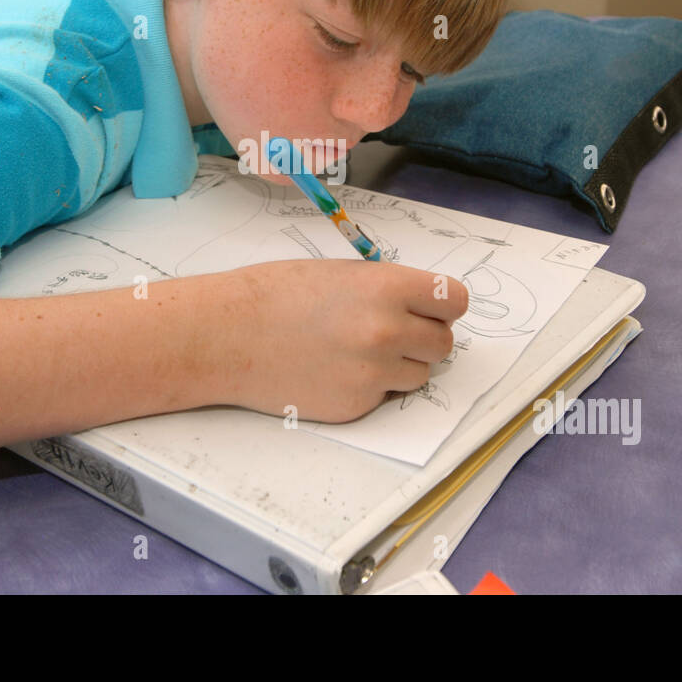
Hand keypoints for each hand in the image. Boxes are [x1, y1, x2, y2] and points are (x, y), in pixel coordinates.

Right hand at [215, 260, 468, 423]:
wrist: (227, 335)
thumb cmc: (275, 294)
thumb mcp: (340, 274)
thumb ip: (387, 290)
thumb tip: (422, 310)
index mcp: (388, 289)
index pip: (455, 301)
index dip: (442, 307)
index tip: (429, 310)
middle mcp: (388, 332)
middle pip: (444, 344)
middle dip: (423, 338)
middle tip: (391, 333)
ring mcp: (373, 374)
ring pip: (419, 375)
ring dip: (400, 366)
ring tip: (357, 352)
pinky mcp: (356, 407)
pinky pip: (385, 398)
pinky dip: (369, 388)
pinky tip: (333, 370)